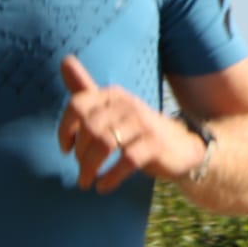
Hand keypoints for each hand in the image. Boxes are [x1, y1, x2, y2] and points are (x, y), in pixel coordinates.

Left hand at [56, 56, 204, 192]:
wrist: (183, 146)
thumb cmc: (138, 129)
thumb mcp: (112, 108)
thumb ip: (87, 89)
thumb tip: (64, 59)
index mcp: (113, 95)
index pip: (78, 105)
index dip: (65, 129)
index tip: (66, 149)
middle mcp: (127, 104)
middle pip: (89, 127)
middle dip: (80, 154)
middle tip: (80, 170)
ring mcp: (142, 124)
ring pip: (105, 144)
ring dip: (90, 167)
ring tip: (85, 182)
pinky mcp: (155, 144)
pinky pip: (126, 160)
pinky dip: (110, 177)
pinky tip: (103, 187)